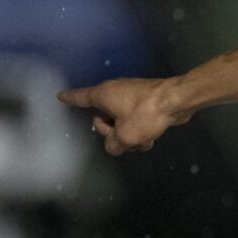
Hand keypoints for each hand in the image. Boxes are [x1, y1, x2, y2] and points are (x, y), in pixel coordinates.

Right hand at [57, 77, 186, 154]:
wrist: (177, 100)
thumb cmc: (146, 115)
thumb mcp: (124, 136)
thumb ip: (112, 144)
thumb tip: (114, 145)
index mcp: (103, 95)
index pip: (80, 98)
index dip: (70, 99)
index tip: (60, 95)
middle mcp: (115, 92)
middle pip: (103, 117)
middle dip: (112, 132)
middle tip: (123, 138)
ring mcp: (131, 96)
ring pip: (121, 121)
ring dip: (129, 135)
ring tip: (143, 141)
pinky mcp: (146, 102)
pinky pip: (135, 120)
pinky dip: (139, 130)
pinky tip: (150, 139)